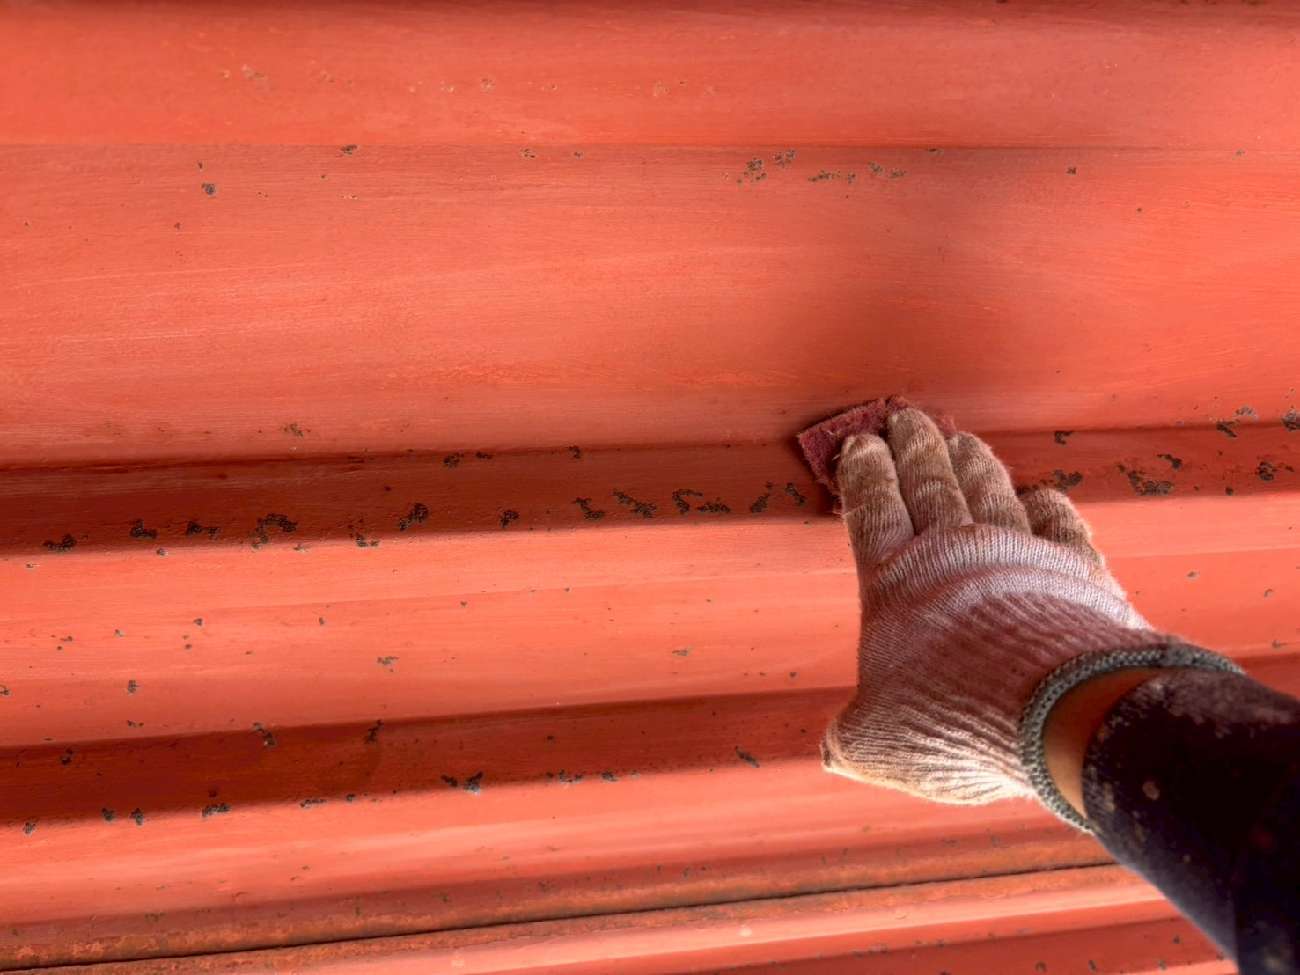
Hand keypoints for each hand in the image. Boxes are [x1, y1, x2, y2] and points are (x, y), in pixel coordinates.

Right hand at [809, 404, 1223, 817]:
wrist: (1058, 712)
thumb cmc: (952, 720)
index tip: (860, 443)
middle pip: (930, 483)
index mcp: (893, 582)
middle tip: (908, 418)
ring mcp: (1020, 554)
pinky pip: (1058, 523)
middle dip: (915, 447)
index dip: (864, 474)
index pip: (873, 510)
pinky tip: (1042, 495)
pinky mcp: (1078, 570)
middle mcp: (953, 553)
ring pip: (989, 490)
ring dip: (973, 462)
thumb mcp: (878, 743)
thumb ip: (853, 739)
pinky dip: (1047, 505)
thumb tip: (834, 753)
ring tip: (962, 439)